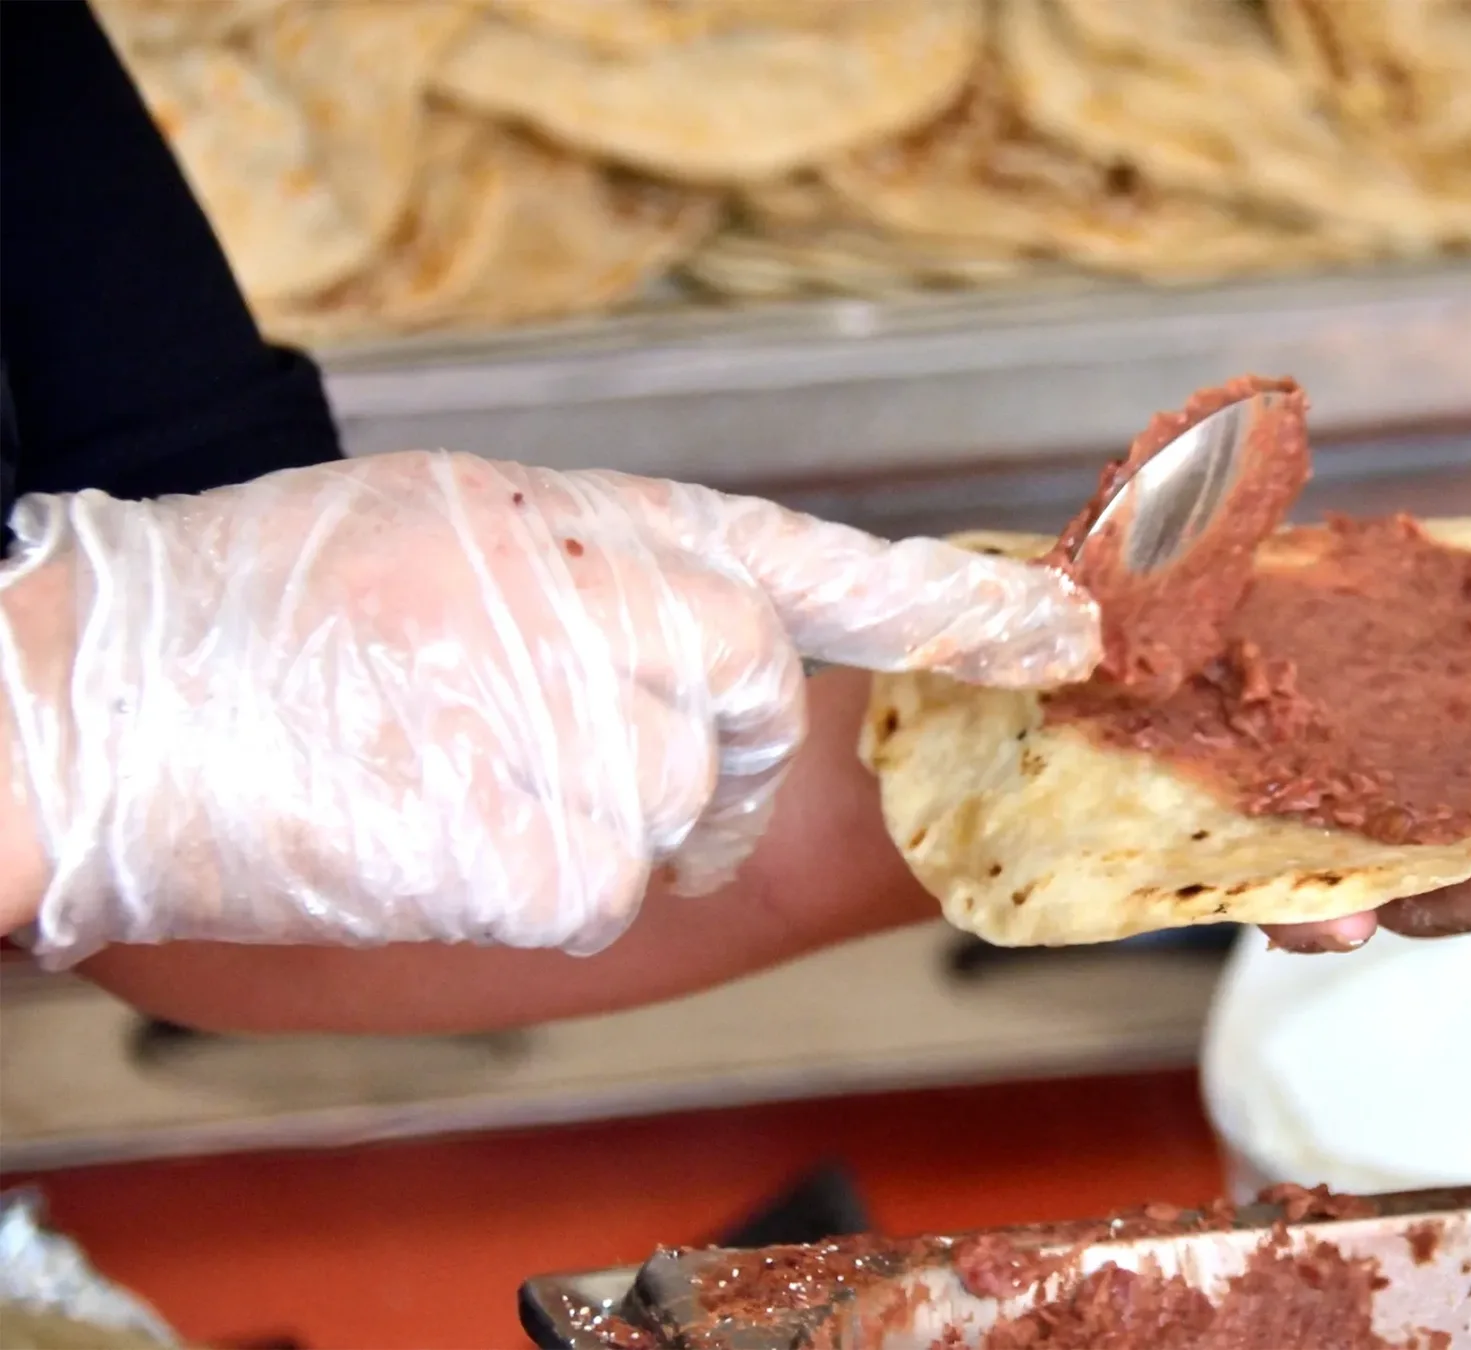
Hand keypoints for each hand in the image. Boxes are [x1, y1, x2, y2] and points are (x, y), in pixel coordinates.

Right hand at [0, 451, 1096, 967]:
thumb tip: (742, 654)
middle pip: (743, 706)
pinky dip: (522, 883)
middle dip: (673, 742)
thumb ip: (608, 576)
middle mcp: (600, 603)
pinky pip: (596, 889)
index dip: (944, 604)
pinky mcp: (535, 846)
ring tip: (441, 764)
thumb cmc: (266, 613)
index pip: (811, 558)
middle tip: (528, 723)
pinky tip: (424, 827)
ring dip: (579, 816)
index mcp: (584, 516)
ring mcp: (573, 721)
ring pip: (668, 812)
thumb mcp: (454, 532)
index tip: (1062, 636)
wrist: (98, 697)